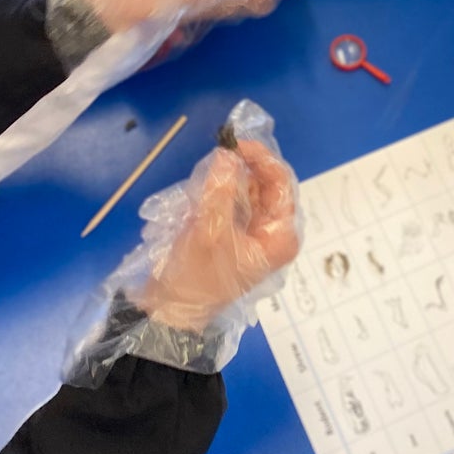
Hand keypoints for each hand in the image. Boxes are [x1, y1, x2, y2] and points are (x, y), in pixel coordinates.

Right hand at [138, 138, 300, 331]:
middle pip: (265, 185)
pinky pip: (233, 202)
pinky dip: (219, 191)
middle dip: (242, 168)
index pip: (281, 183)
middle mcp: (273, 233)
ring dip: (229, 179)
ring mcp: (254, 234)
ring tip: (207, 174)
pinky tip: (202, 189)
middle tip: (219, 153)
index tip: (235, 143)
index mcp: (281, 235)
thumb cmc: (198, 275)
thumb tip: (227, 154)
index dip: (261, 158)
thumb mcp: (209, 228)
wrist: (172, 310)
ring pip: (248, 191)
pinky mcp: (235, 234)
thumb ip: (220, 188)